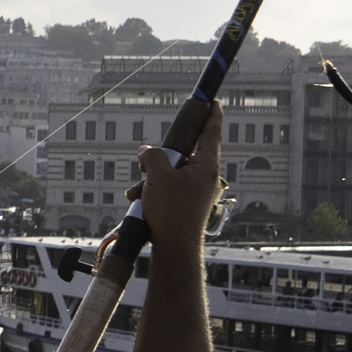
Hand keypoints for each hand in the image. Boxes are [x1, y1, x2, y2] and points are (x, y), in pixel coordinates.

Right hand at [128, 102, 225, 247]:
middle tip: (146, 165)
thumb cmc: (172, 214)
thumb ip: (152, 156)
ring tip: (139, 192)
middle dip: (158, 158)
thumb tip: (147, 152)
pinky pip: (167, 188)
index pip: (211, 132)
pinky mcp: (185, 204)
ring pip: (170, 173)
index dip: (211, 114)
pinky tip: (140, 201)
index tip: (212, 102)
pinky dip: (152, 192)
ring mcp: (195, 191)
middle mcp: (204, 177)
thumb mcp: (158, 176)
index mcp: (206, 167)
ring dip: (150, 179)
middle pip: (182, 154)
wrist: (174, 249)